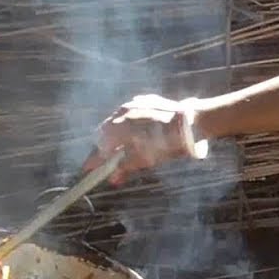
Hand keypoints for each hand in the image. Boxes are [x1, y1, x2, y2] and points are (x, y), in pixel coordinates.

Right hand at [83, 94, 205, 185]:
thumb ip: (125, 168)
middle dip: (104, 147)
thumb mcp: (145, 160)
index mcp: (117, 129)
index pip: (98, 148)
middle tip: (108, 159)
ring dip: (117, 132)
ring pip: (116, 120)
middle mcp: (120, 113)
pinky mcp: (144, 99)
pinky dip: (130, 121)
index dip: (93, 161)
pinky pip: (131, 111)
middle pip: (104, 132)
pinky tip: (140, 129)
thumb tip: (113, 179)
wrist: (190, 122)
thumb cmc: (166, 143)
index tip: (88, 170)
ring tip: (125, 144)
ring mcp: (132, 104)